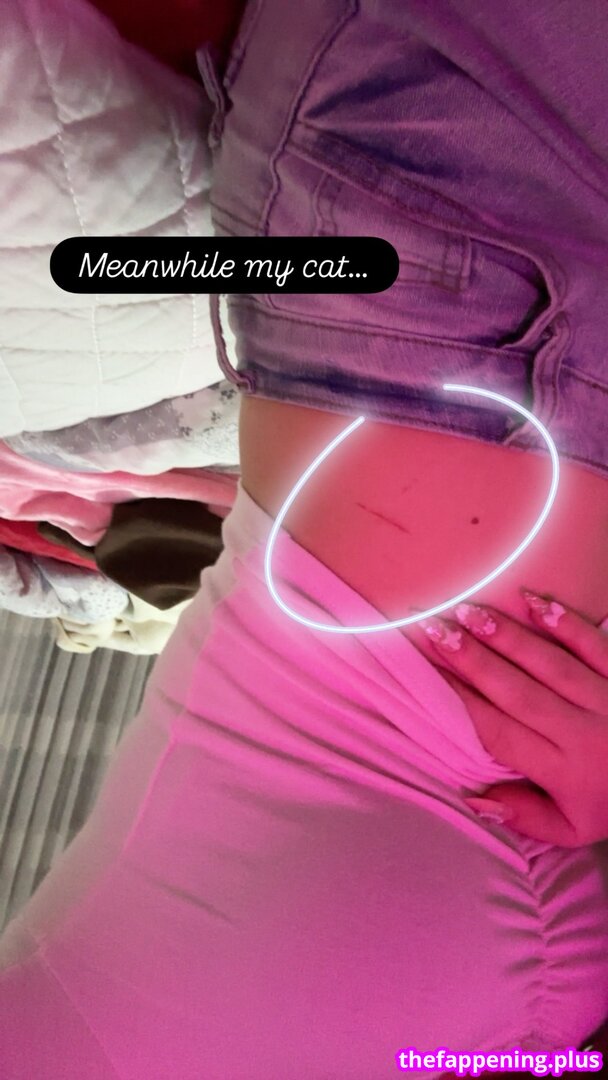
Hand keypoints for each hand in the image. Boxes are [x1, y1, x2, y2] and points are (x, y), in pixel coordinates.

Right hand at [405, 588, 607, 847]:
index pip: (498, 731)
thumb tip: (474, 797)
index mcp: (564, 771)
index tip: (425, 674)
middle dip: (471, 659)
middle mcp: (583, 732)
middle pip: (516, 691)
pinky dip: (566, 623)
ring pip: (550, 664)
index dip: (459, 700)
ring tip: (468, 611)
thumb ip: (525, 816)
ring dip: (508, 637)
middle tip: (434, 630)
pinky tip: (534, 600)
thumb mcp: (573, 830)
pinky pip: (595, 644)